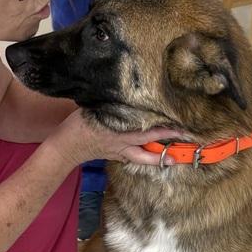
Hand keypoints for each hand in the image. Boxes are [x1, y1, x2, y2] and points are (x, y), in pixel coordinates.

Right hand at [49, 110, 181, 166]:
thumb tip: (127, 92)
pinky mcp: (114, 155)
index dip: (166, 129)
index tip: (182, 127)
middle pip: (150, 143)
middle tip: (185, 141)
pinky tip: (149, 157)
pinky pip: (132, 157)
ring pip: (143, 157)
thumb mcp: (95, 107)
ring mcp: (119, 152)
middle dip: (168, 143)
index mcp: (121, 130)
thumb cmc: (79, 123)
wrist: (66, 145)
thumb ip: (113, 101)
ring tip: (172, 159)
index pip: (149, 129)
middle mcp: (123, 143)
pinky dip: (142, 157)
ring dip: (158, 158)